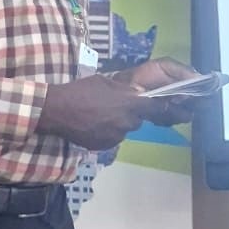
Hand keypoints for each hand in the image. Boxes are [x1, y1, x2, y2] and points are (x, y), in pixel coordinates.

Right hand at [36, 57, 199, 150]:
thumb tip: (136, 93)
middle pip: (137, 119)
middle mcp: (127, 122)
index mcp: (130, 103)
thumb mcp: (105, 82)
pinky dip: (105, 133)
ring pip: (123, 129)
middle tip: (112, 106)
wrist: (57, 110)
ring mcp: (115, 136)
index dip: (164, 108)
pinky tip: (91, 125)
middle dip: (129, 114)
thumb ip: (124, 90)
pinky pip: (110, 138)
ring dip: (116, 123)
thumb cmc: (80, 90)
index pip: (158, 108)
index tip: (171, 107)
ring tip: (97, 115)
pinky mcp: (104, 146)